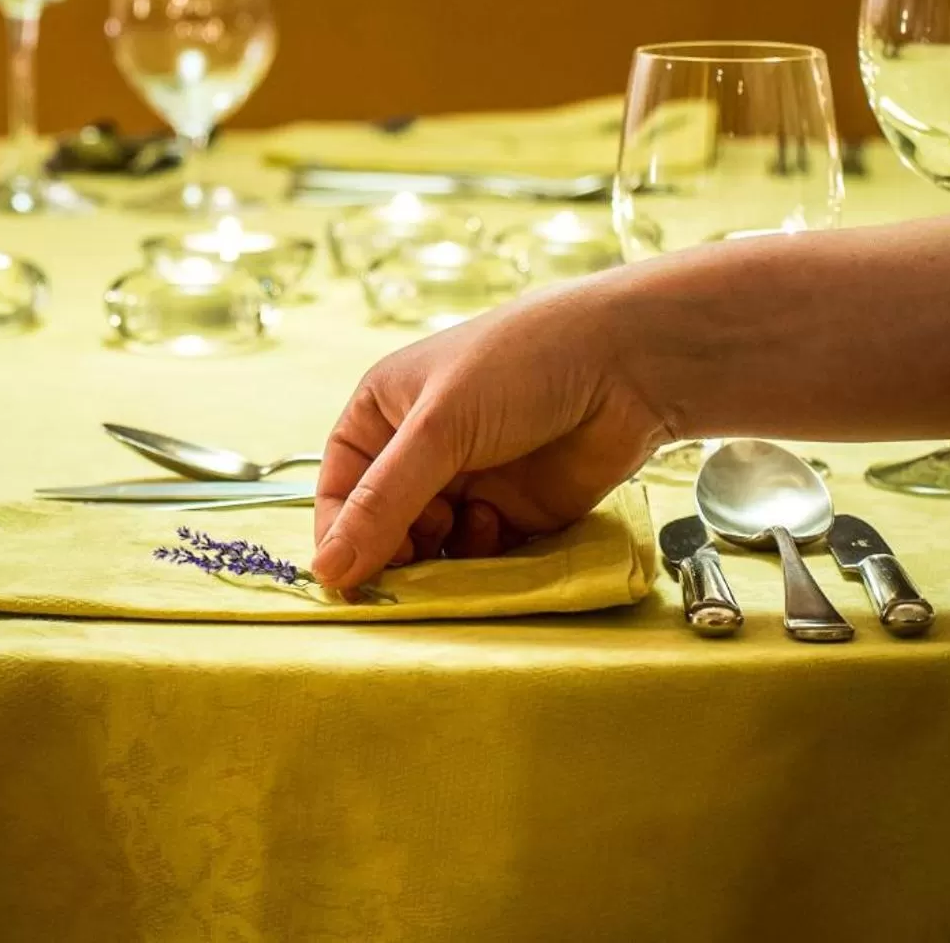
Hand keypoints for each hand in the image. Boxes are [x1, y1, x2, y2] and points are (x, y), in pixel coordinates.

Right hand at [311, 280, 667, 589]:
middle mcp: (422, 449)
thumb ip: (382, 504)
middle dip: (394, 553)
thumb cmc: (518, 367)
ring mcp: (471, 481)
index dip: (340, 535)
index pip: (340, 488)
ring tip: (459, 536)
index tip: (345, 583)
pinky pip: (481, 557)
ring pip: (433, 549)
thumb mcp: (437, 429)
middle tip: (408, 575)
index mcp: (386, 412)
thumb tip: (325, 572)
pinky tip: (497, 528)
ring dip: (440, 558)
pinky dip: (483, 558)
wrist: (623, 367)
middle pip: (384, 527)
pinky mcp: (516, 513)